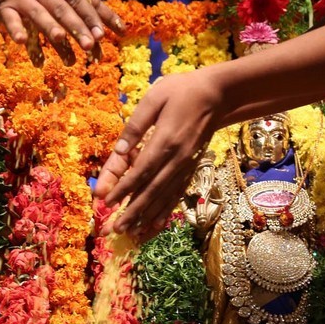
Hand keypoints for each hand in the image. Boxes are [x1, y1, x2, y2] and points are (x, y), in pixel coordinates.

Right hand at [0, 0, 124, 60]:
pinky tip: (21, 41)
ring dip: (50, 29)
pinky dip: (15, 29)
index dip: (90, 16)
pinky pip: (10, 19)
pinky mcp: (1, 4)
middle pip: (62, 10)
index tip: (101, 34)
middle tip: (90, 47)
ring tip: (62, 42)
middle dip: (77, 29)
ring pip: (39, 16)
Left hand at [94, 71, 221, 242]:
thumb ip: (137, 123)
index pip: (141, 170)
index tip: (106, 202)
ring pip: (164, 196)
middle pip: (152, 190)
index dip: (123, 188)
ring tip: (130, 233)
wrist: (218, 94)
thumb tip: (120, 149)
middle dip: (132, 211)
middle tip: (114, 229)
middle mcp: (177, 158)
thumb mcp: (156, 96)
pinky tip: (154, 225)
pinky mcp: (191, 168)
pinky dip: (165, 211)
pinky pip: (177, 194)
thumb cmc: (183, 90)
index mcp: (166, 139)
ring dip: (146, 216)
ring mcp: (186, 165)